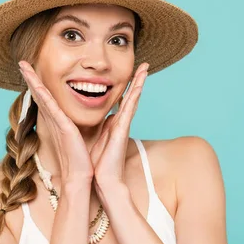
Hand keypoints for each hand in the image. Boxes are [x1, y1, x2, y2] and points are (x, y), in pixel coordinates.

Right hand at [18, 60, 93, 183]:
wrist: (81, 176)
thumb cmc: (83, 158)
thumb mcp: (84, 133)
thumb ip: (84, 121)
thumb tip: (94, 112)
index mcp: (60, 120)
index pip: (48, 97)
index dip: (40, 83)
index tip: (34, 70)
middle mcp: (54, 119)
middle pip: (40, 93)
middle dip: (31, 77)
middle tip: (22, 62)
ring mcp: (56, 121)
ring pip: (41, 95)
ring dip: (31, 80)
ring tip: (22, 65)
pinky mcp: (61, 125)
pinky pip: (49, 105)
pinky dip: (41, 93)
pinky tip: (35, 83)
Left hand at [90, 63, 148, 186]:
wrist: (104, 178)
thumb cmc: (100, 163)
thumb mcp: (98, 140)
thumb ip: (102, 128)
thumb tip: (104, 119)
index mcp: (115, 123)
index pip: (124, 101)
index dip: (129, 87)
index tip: (133, 73)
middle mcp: (122, 122)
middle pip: (132, 96)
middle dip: (138, 80)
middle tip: (144, 65)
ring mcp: (124, 125)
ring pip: (133, 99)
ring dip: (139, 83)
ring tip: (144, 68)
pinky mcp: (122, 129)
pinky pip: (129, 109)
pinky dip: (134, 96)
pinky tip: (138, 86)